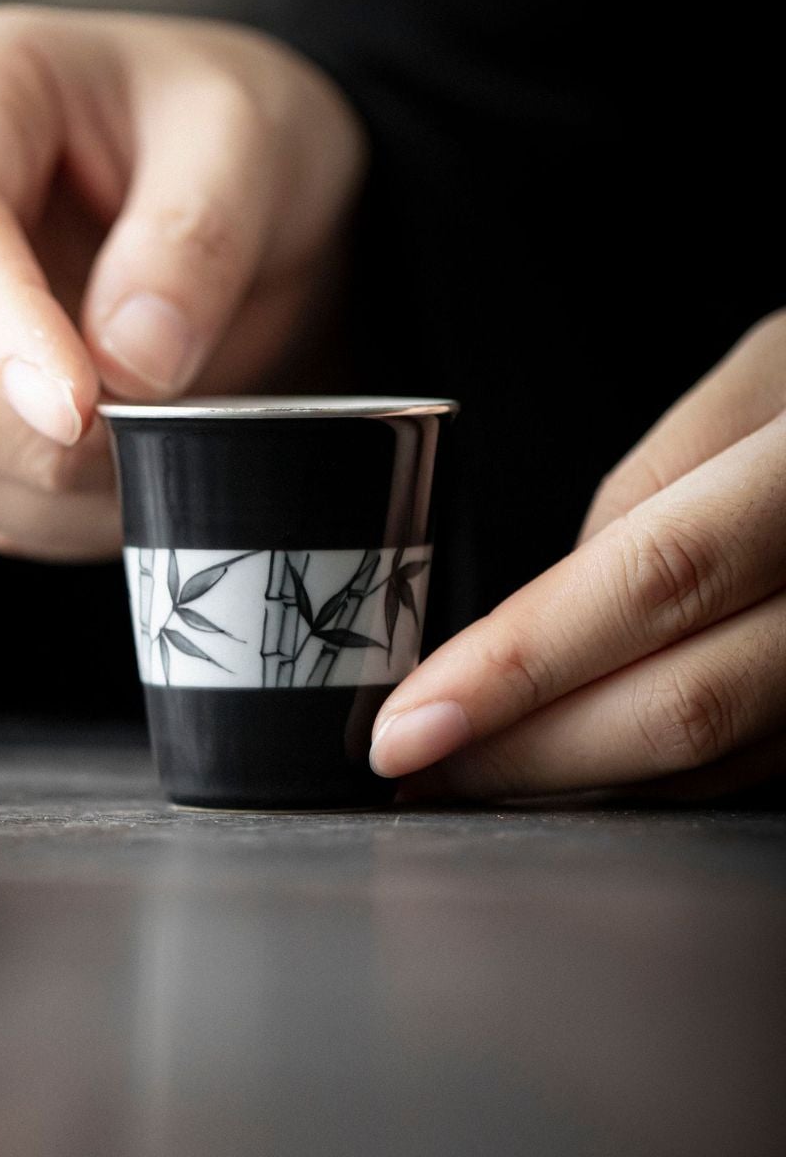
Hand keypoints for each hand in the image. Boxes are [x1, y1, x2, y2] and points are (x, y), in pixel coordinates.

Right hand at [0, 5, 364, 560]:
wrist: (239, 211)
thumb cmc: (231, 146)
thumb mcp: (253, 145)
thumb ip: (198, 237)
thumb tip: (130, 360)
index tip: (80, 408)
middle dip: (28, 429)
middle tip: (156, 431)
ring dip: (50, 487)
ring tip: (161, 447)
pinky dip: (52, 517)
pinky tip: (126, 476)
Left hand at [369, 311, 785, 800]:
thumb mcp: (765, 375)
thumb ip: (655, 492)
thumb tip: (542, 622)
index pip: (651, 581)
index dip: (519, 668)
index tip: (406, 726)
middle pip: (684, 703)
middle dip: (528, 754)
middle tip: (418, 767)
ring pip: (718, 760)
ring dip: (579, 781)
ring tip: (472, 773)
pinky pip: (757, 768)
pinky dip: (654, 778)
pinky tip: (580, 769)